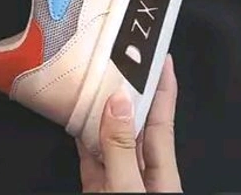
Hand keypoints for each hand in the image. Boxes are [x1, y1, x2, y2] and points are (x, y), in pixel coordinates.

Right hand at [77, 54, 181, 192]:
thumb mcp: (128, 189)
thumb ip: (121, 147)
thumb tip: (118, 102)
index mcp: (162, 176)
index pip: (164, 120)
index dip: (164, 87)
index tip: (162, 58)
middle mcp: (142, 176)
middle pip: (137, 125)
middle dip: (130, 92)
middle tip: (121, 61)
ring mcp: (120, 182)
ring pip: (111, 139)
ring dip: (102, 111)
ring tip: (95, 81)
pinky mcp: (98, 190)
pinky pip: (91, 156)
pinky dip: (83, 136)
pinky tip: (76, 120)